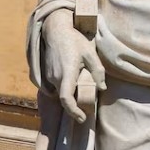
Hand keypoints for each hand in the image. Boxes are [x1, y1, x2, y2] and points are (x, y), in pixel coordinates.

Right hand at [41, 9, 105, 123]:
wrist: (56, 31)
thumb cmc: (75, 41)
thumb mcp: (91, 54)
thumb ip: (97, 71)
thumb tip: (103, 88)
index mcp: (67, 73)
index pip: (66, 98)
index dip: (73, 111)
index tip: (81, 118)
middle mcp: (55, 77)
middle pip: (65, 97)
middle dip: (75, 104)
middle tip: (87, 105)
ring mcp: (48, 76)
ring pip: (60, 92)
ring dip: (70, 94)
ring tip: (81, 89)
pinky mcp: (46, 74)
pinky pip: (55, 86)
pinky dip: (64, 88)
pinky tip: (72, 80)